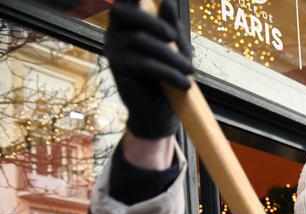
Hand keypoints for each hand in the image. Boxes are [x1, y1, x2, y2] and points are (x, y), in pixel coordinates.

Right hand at [104, 0, 192, 138]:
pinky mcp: (118, 72)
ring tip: (190, 73)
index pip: (124, 2)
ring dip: (172, 57)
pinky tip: (183, 84)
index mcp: (126, 22)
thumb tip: (168, 1)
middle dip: (156, 24)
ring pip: (142, 42)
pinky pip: (145, 66)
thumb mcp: (172, 47)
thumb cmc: (166, 72)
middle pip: (127, 14)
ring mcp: (113, 51)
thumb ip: (169, 24)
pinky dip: (169, 74)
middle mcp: (114, 33)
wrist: (160, 109)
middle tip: (177, 41)